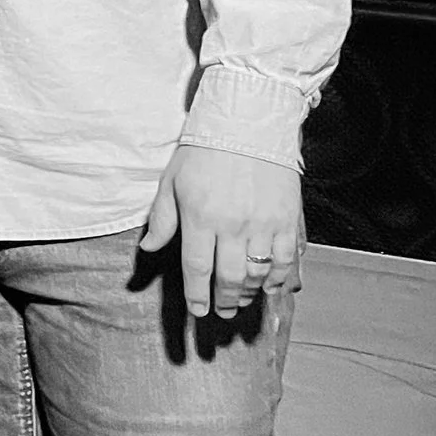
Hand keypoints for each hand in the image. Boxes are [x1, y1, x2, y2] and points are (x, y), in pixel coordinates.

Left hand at [139, 144, 303, 317]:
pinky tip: (270, 286)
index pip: (196, 267)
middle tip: (221, 312)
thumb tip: (148, 247)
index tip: (197, 311)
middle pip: (227, 277)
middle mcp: (232, 225)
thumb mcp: (172, 181)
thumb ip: (162, 218)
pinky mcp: (287, 218)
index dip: (196, 294)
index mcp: (200, 217)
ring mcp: (262, 223)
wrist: (249, 123)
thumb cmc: (204, 151)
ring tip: (240, 300)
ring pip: (257, 272)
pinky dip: (278, 277)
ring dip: (248, 292)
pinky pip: (284, 258)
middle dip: (223, 300)